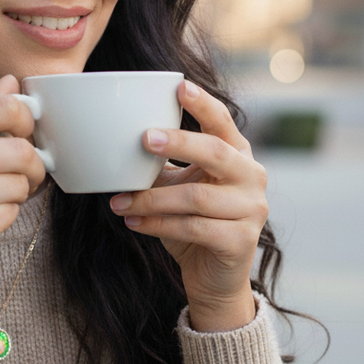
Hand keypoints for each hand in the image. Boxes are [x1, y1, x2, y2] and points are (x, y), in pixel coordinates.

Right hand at [0, 75, 47, 302]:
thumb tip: (12, 82)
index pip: (3, 107)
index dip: (26, 119)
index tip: (23, 133)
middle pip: (22, 149)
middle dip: (32, 164)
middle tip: (24, 173)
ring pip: (22, 183)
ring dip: (18, 192)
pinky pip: (14, 212)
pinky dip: (6, 214)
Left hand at [108, 81, 266, 330]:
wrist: (212, 277)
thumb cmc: (191, 223)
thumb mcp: (176, 187)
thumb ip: (160, 164)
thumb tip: (111, 138)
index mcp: (237, 155)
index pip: (223, 123)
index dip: (203, 104)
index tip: (179, 86)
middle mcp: (252, 177)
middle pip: (215, 152)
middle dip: (178, 143)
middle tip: (142, 138)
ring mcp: (252, 210)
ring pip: (196, 197)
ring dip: (151, 199)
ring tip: (118, 202)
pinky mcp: (241, 241)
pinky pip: (194, 227)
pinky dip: (157, 224)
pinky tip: (133, 222)